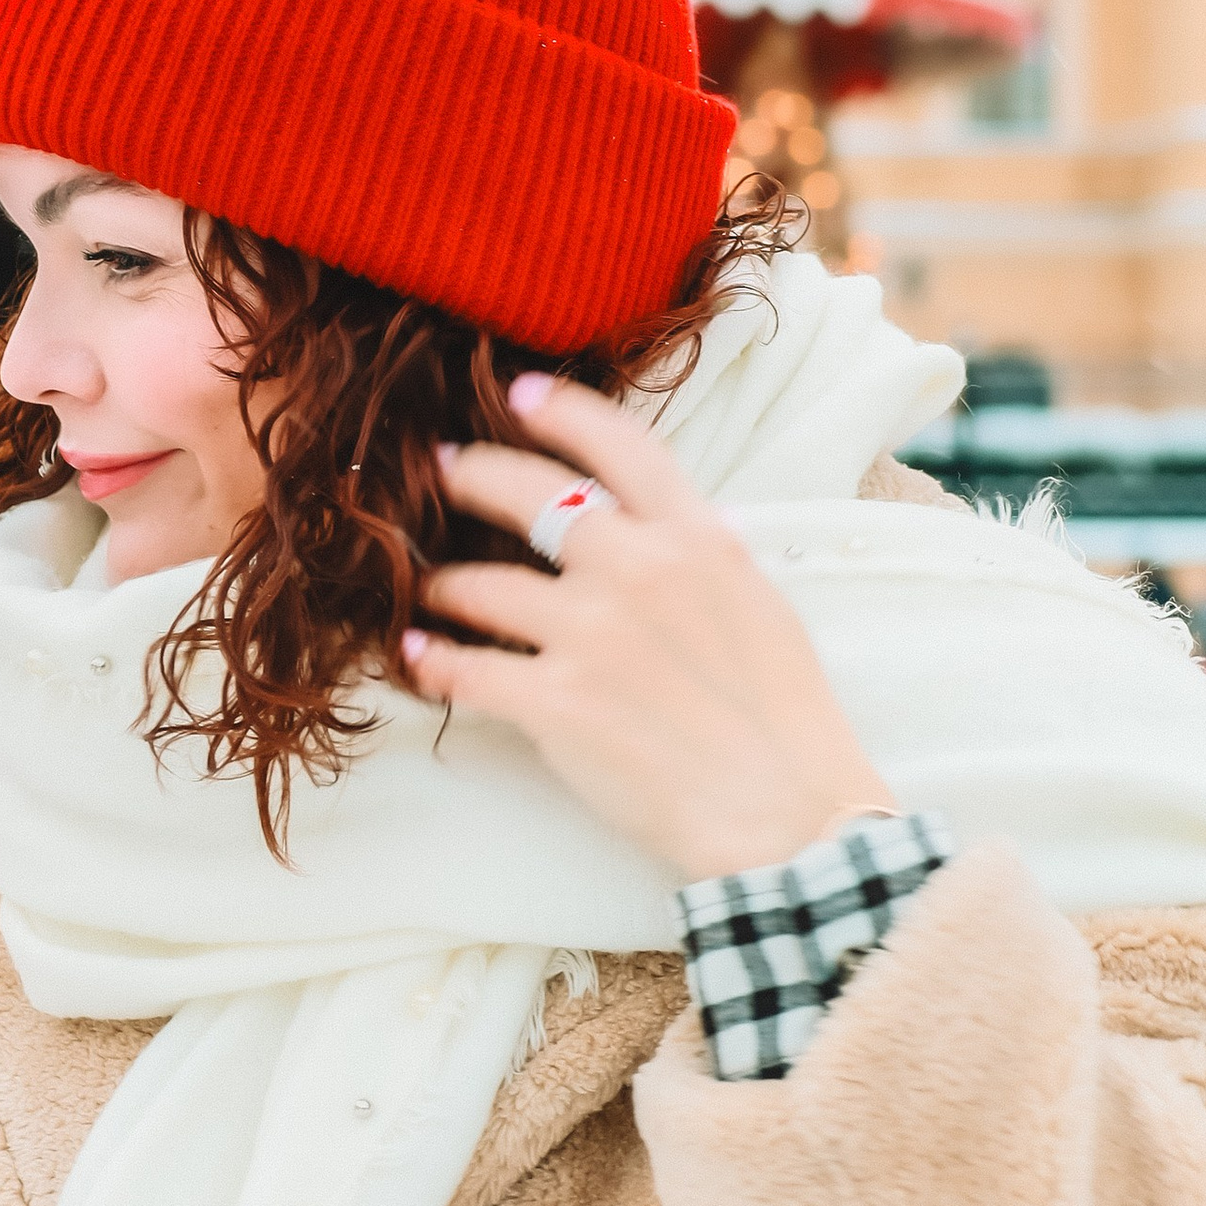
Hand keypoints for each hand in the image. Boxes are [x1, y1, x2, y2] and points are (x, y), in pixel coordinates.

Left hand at [404, 373, 894, 883]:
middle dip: (472, 473)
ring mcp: (593, 634)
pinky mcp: (557, 703)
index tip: (519, 394)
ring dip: (442, 584)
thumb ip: (717, 557)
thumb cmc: (786, 720)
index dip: (561, 410)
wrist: (789, 812)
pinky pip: (467, 667)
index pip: (619, 445)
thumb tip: (703, 518)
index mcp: (700, 539)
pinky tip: (417, 656)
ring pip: (481, 584)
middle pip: (529, 493)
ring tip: (426, 589)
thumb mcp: (765, 608)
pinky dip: (433, 660)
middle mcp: (640, 569)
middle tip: (439, 471)